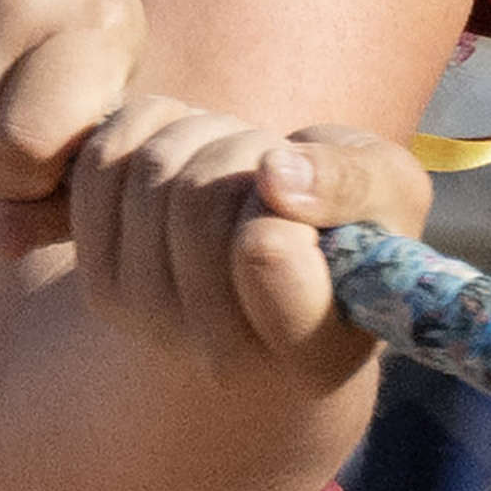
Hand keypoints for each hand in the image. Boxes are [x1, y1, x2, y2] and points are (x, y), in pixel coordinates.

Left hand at [32, 98, 435, 375]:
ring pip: (151, 174)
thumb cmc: (350, 226)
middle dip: (242, 147)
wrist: (277, 267)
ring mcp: (152, 327)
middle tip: (272, 163)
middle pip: (200, 198)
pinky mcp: (100, 287)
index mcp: (316, 352)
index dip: (272, 202)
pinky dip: (144, 130)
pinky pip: (100, 167)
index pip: (265, 256)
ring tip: (236, 163)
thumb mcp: (390, 194)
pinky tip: (184, 151)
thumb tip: (276, 174)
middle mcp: (226, 361)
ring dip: (199, 135)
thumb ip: (353, 183)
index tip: (288, 185)